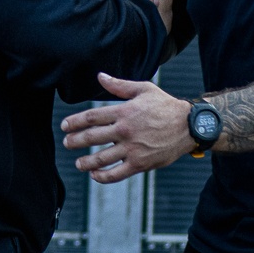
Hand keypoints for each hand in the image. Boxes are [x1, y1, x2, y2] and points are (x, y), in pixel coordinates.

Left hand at [62, 73, 194, 182]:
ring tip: (78, 163)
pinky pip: (116, 174)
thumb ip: (119, 85)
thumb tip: (100, 76)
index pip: (91, 117)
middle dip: (74, 141)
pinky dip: (102, 176)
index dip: (74, 122)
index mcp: (124, 112)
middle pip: (91, 137)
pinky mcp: (140, 164)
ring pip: (101, 158)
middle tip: (67, 143)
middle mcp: (125, 131)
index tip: (64, 126)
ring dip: (85, 162)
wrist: (189, 126)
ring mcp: (132, 149)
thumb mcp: (144, 89)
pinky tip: (95, 174)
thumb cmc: (165, 106)